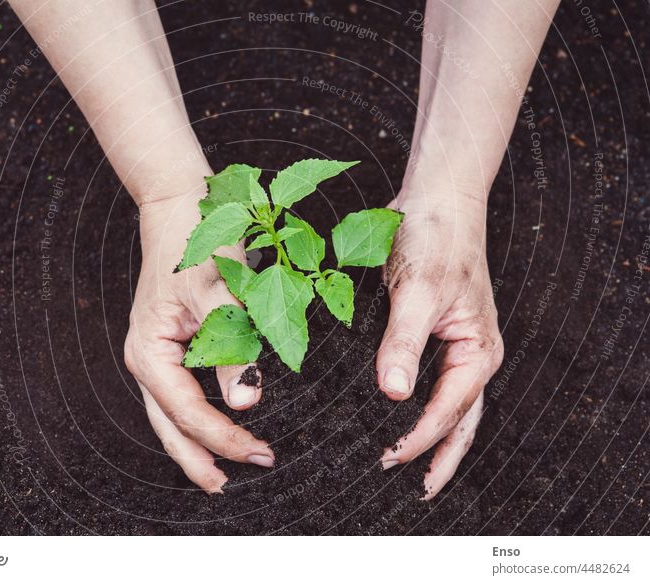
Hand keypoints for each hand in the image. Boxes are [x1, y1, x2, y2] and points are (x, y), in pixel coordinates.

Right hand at [124, 195, 274, 493]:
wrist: (181, 207)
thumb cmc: (198, 243)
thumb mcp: (221, 295)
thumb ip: (234, 349)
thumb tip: (246, 403)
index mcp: (150, 351)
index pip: (189, 411)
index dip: (224, 438)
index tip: (260, 453)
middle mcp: (147, 359)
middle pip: (169, 426)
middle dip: (201, 458)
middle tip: (232, 485)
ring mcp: (155, 355)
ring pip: (171, 417)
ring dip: (196, 445)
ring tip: (221, 473)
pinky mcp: (170, 348)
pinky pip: (179, 396)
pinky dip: (197, 420)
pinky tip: (215, 432)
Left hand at [376, 188, 503, 498]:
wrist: (437, 202)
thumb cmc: (437, 239)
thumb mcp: (418, 291)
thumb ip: (403, 343)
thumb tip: (393, 394)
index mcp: (477, 351)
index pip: (448, 410)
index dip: (418, 438)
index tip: (389, 459)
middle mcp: (470, 355)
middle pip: (459, 420)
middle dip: (439, 456)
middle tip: (416, 491)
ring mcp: (453, 347)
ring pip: (447, 406)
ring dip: (432, 438)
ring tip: (412, 469)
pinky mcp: (433, 336)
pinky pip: (429, 382)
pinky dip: (418, 407)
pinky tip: (396, 416)